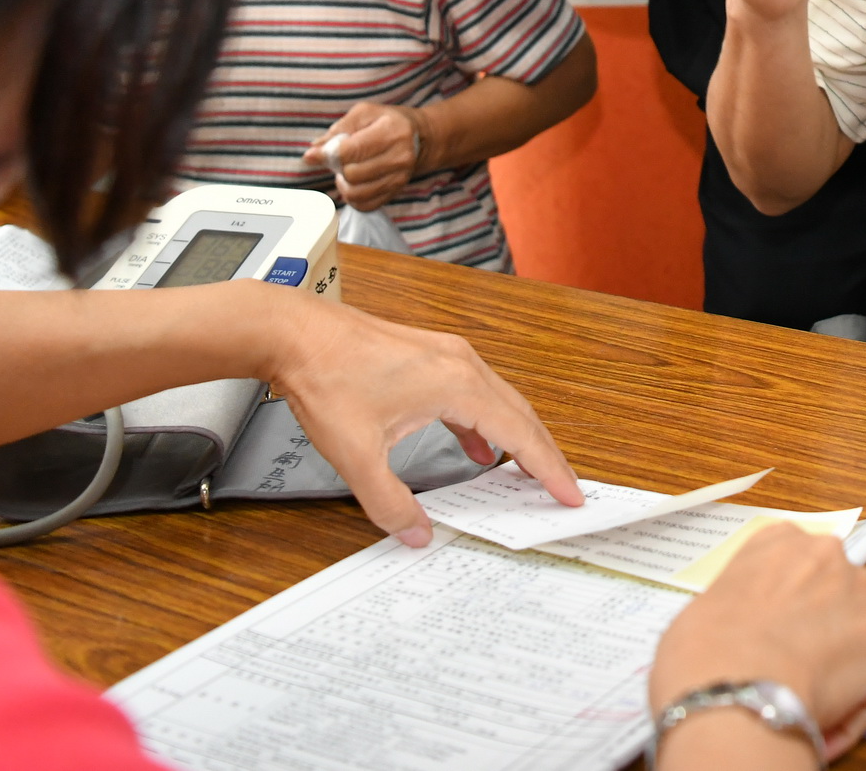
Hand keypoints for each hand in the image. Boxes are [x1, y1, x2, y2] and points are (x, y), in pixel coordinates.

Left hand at [262, 292, 581, 544]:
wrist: (295, 332)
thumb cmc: (327, 378)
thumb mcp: (357, 455)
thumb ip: (389, 502)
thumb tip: (416, 533)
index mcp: (457, 384)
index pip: (519, 434)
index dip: (548, 469)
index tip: (569, 493)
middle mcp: (462, 363)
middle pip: (520, 413)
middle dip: (543, 455)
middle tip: (561, 488)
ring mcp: (447, 355)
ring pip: (499, 400)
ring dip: (516, 436)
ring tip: (527, 471)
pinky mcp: (430, 355)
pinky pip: (475, 392)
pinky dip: (486, 421)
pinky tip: (476, 444)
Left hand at [310, 102, 424, 211]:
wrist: (420, 138)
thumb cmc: (388, 122)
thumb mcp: (364, 113)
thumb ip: (337, 130)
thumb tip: (313, 152)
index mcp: (391, 131)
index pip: (351, 151)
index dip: (326, 155)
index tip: (313, 155)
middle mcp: (399, 157)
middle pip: (352, 174)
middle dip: (338, 167)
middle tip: (340, 159)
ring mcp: (400, 177)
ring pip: (356, 193)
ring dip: (344, 184)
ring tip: (347, 172)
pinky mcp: (396, 192)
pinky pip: (365, 205)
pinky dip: (353, 197)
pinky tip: (355, 184)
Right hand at [652, 524, 865, 762]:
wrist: (736, 686)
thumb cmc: (707, 651)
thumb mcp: (708, 608)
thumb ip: (744, 605)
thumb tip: (750, 634)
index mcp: (779, 540)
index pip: (795, 563)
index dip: (786, 603)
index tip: (776, 629)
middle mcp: (826, 554)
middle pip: (831, 591)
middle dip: (818, 626)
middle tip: (792, 664)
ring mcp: (862, 593)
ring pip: (856, 631)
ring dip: (839, 661)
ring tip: (807, 699)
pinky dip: (851, 705)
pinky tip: (821, 724)